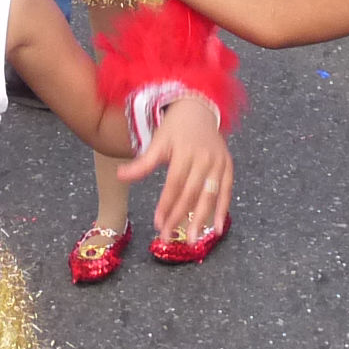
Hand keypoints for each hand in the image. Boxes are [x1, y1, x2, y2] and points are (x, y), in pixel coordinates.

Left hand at [119, 93, 232, 241]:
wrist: (199, 109)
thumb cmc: (175, 128)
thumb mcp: (158, 142)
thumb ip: (143, 163)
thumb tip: (120, 175)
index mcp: (184, 151)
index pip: (174, 184)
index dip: (166, 205)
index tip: (157, 224)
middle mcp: (204, 158)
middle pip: (191, 193)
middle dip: (179, 217)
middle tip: (168, 237)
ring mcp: (218, 162)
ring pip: (209, 195)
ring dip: (201, 219)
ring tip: (191, 240)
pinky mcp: (228, 166)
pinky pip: (226, 191)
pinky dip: (223, 210)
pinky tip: (216, 229)